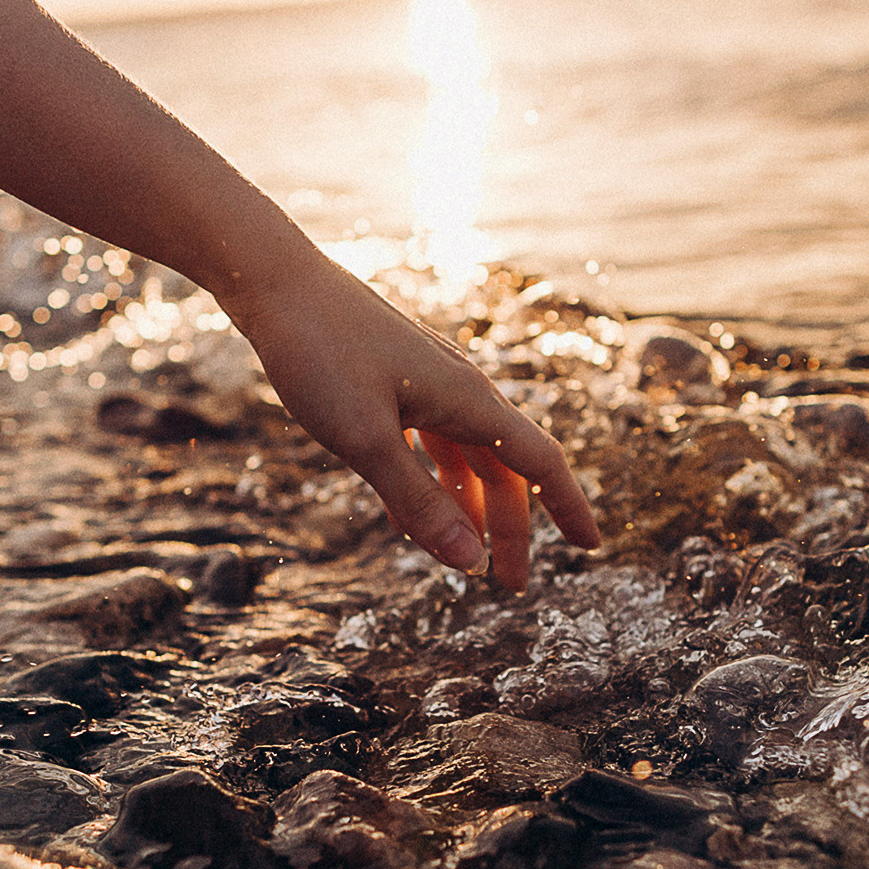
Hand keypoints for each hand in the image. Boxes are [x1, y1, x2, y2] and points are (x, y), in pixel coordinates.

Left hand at [223, 257, 599, 591]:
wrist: (275, 283)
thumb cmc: (320, 353)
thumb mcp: (365, 439)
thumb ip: (418, 499)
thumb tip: (470, 561)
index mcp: (468, 400)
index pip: (540, 462)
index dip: (569, 506)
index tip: (592, 548)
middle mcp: (459, 390)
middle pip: (504, 470)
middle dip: (511, 529)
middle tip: (509, 585)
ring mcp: (427, 385)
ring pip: (465, 458)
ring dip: (469, 510)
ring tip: (464, 558)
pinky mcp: (394, 382)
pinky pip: (427, 443)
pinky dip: (428, 484)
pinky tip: (407, 518)